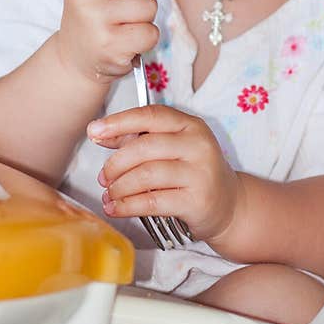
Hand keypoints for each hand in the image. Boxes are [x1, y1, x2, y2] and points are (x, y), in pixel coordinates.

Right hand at [55, 0, 181, 83]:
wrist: (76, 57)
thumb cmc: (95, 14)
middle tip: (123, 7)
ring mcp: (95, 18)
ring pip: (149, 5)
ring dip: (145, 17)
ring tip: (123, 25)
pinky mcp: (110, 44)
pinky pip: (151, 32)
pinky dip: (146, 38)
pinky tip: (127, 42)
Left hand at [87, 103, 241, 243]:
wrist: (230, 205)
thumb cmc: (192, 171)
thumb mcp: (170, 147)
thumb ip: (135, 138)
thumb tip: (98, 133)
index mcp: (190, 125)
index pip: (150, 115)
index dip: (118, 122)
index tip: (93, 131)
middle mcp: (198, 145)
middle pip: (145, 147)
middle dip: (116, 163)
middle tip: (103, 176)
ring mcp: (200, 174)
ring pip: (147, 175)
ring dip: (120, 186)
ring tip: (109, 194)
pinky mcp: (197, 202)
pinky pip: (153, 202)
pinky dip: (127, 206)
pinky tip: (116, 208)